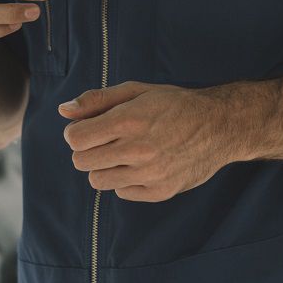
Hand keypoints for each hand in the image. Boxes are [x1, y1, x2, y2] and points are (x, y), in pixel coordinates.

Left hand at [60, 82, 237, 201]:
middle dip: (89, 150)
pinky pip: (122, 192)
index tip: (89, 129)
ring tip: (123, 153)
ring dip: (104, 167)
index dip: (77, 133)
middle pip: (82, 161)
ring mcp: (150, 173)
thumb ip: (98, 99)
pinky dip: (125, 181)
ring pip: (98, 181)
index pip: (75, 139)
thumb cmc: (174, 104)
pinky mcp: (160, 191)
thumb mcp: (137, 91)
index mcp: (128, 120)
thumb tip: (63, 111)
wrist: (219, 125)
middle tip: (107, 140)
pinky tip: (141, 165)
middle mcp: (138, 149)